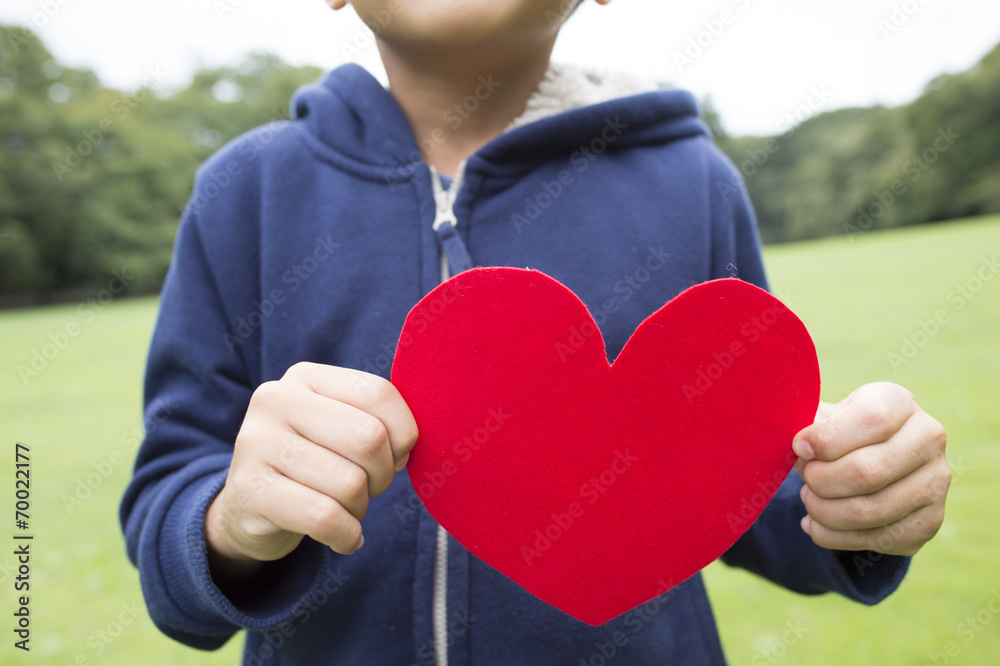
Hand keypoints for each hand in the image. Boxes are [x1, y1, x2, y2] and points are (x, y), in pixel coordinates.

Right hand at [206, 362, 417, 574]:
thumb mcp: (340, 429)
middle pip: (368, 438)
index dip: (404, 433)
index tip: (397, 457)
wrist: (248, 509)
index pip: (379, 393)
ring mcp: (256, 444)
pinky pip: (325, 518)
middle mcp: (275, 400)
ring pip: (349, 483)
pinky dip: (348, 536)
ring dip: (361, 508)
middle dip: (383, 475)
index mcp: (305, 377)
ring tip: (345, 509)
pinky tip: (344, 537)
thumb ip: (378, 422)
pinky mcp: (248, 492)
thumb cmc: (313, 464)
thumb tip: (410, 447)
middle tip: (370, 488)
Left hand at [793, 382, 949, 556]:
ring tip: (809, 499)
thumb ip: (809, 426)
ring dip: (823, 511)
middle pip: (868, 472)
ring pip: (869, 512)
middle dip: (821, 481)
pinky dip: (833, 536)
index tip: (798, 447)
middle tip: (806, 478)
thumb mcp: (822, 417)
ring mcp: (936, 483)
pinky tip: (817, 523)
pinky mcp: (929, 522)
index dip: (827, 439)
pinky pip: (875, 540)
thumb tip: (801, 448)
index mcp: (899, 403)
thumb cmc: (836, 434)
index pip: (872, 420)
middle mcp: (929, 439)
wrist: (866, 460)